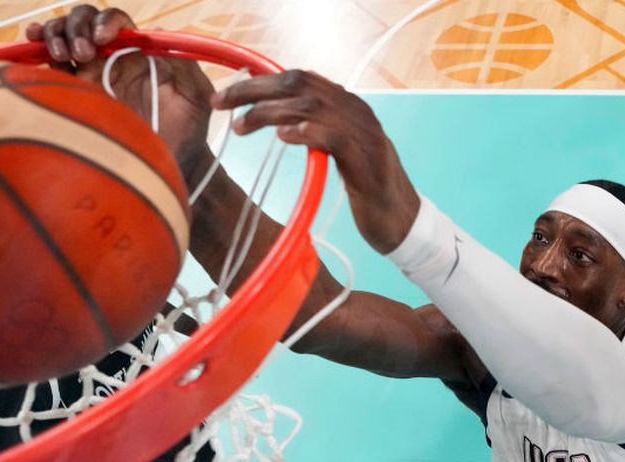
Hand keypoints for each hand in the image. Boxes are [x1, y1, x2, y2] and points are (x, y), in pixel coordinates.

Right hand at [27, 5, 214, 178]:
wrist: (172, 164)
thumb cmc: (189, 128)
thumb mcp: (196, 93)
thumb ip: (184, 62)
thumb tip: (157, 33)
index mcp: (139, 51)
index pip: (116, 21)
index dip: (105, 21)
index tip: (102, 39)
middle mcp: (112, 58)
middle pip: (83, 21)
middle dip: (76, 26)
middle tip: (83, 53)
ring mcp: (91, 76)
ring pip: (63, 38)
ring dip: (56, 35)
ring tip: (64, 55)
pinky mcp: (76, 96)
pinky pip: (52, 69)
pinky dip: (37, 52)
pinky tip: (32, 48)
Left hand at [212, 70, 419, 252]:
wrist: (403, 221)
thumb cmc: (368, 189)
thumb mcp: (339, 152)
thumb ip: (317, 130)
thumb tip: (281, 120)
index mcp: (348, 105)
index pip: (299, 78)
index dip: (259, 81)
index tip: (227, 95)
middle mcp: (357, 111)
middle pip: (300, 84)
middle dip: (255, 91)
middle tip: (221, 104)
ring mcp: (365, 133)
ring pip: (311, 106)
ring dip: (270, 113)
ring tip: (241, 126)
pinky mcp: (367, 160)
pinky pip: (334, 136)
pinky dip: (306, 132)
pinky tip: (283, 137)